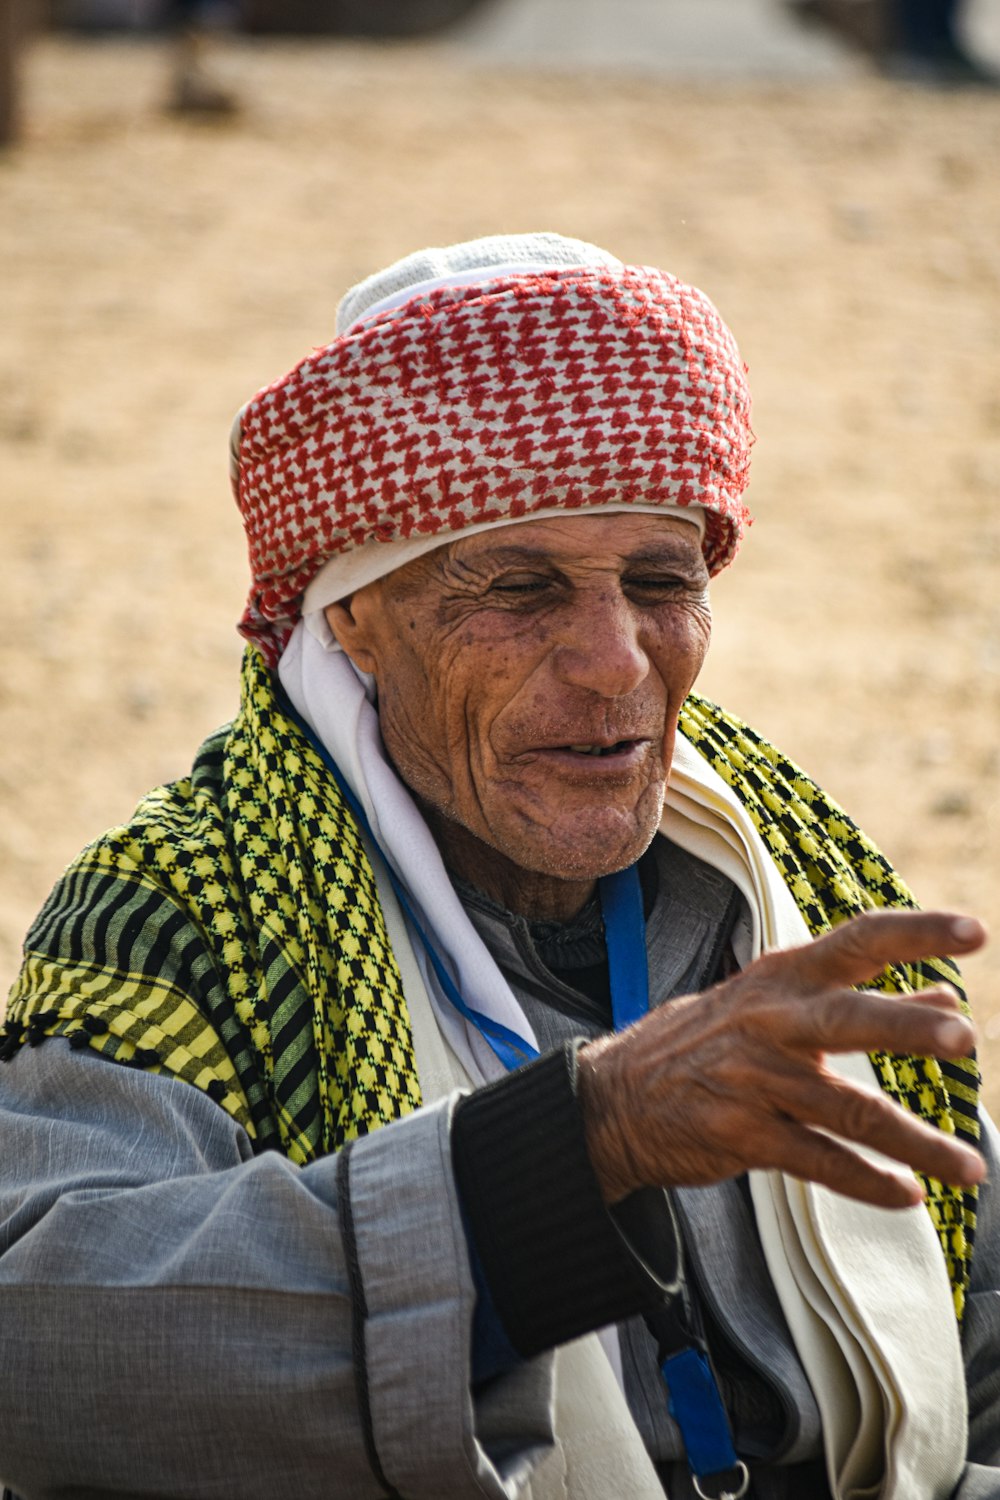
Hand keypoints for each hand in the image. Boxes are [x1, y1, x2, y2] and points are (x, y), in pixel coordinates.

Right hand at [577, 910, 986, 1206]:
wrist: (614, 1097)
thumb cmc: (710, 1043)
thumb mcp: (776, 1003)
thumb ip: (860, 1000)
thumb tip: (948, 999)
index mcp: (783, 976)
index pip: (858, 942)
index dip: (916, 934)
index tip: (973, 933)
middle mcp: (771, 1021)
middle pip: (850, 1020)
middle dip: (909, 1029)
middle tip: (966, 1040)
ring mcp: (754, 1079)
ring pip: (848, 1110)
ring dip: (916, 1142)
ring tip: (968, 1167)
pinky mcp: (742, 1135)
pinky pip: (818, 1161)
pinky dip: (867, 1181)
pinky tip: (907, 1194)